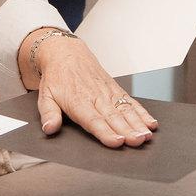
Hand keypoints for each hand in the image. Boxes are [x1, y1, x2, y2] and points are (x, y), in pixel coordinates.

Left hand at [30, 33, 158, 147]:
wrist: (66, 53)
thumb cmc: (57, 77)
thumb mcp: (45, 95)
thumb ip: (48, 114)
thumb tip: (49, 129)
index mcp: (78, 101)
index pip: (93, 120)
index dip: (105, 132)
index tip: (117, 142)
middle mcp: (96, 97)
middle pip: (114, 117)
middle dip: (128, 130)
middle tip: (138, 141)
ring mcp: (108, 92)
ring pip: (125, 110)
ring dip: (138, 123)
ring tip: (147, 135)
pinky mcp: (115, 89)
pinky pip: (130, 102)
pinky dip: (142, 112)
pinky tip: (151, 122)